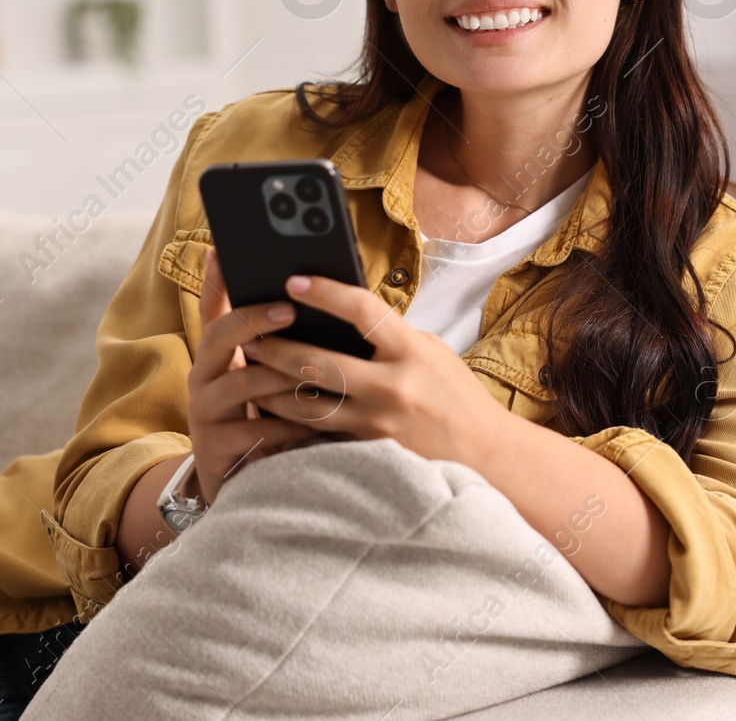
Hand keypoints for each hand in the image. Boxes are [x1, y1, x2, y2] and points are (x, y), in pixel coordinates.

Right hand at [188, 247, 327, 505]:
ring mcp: (205, 413)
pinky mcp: (216, 449)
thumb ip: (282, 341)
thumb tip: (313, 293)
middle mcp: (204, 377)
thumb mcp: (270, 376)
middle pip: (220, 336)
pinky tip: (319, 424)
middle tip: (290, 309)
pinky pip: (258, 430)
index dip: (216, 279)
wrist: (246, 484)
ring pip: (245, 383)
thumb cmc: (268, 418)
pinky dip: (291, 425)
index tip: (225, 251)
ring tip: (321, 371)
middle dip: (255, 319)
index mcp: (218, 354)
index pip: (212, 307)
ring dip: (284, 375)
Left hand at [238, 273, 508, 467]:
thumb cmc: (456, 396)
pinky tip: (271, 414)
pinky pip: (318, 435)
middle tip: (251, 336)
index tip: (293, 280)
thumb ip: (390, 336)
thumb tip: (342, 315)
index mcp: (411, 351)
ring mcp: (377, 424)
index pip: (361, 310)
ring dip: (270, 389)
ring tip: (250, 375)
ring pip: (305, 405)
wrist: (485, 455)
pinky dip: (291, 423)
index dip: (324, 292)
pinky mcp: (366, 453)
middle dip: (276, 348)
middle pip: (317, 362)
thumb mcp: (430, 353)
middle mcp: (392, 387)